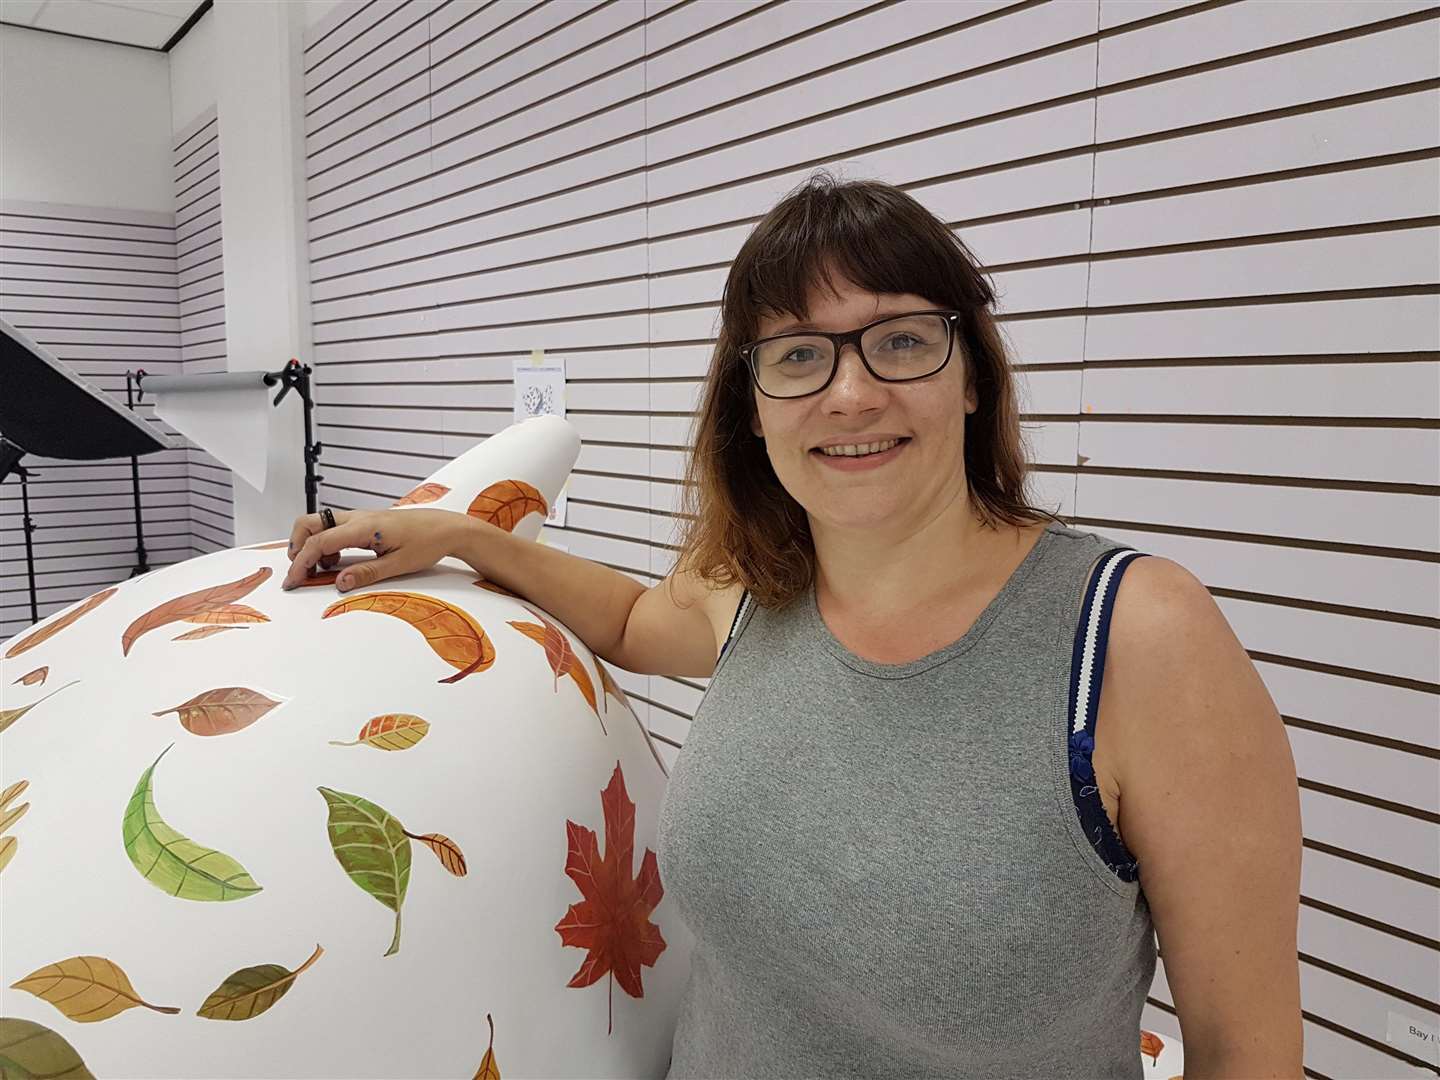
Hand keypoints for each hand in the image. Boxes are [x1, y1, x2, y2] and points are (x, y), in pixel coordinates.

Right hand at [281, 508, 464, 591]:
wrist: (447, 528)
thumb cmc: (428, 542)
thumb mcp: (399, 564)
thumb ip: (367, 573)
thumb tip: (340, 584)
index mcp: (364, 527)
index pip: (319, 542)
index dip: (301, 562)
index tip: (293, 580)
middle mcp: (358, 517)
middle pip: (310, 523)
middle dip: (296, 546)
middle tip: (300, 572)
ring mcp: (360, 518)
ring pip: (321, 524)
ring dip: (311, 545)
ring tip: (321, 570)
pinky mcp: (365, 522)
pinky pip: (335, 528)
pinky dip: (326, 543)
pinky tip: (337, 562)